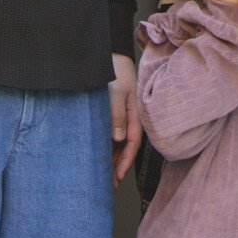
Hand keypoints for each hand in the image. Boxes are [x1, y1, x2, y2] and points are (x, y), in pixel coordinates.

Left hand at [109, 53, 141, 185]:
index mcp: (135, 113)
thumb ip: (117, 114)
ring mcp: (121, 114)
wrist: (110, 53)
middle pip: (125, 146)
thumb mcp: (116, 92)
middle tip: (110, 185)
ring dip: (113, 159)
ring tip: (105, 177)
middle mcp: (129, 117)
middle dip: (119, 166)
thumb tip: (118, 138)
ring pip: (118, 142)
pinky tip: (102, 155)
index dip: (125, 161)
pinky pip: (112, 133)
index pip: (132, 143)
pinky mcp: (113, 111)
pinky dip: (108, 146)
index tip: (118, 176)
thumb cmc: (115, 69)